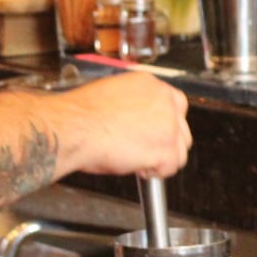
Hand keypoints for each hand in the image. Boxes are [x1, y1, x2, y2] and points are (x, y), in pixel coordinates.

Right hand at [62, 72, 190, 177]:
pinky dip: (155, 172)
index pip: (175, 104)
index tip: (155, 132)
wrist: (75, 129)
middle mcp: (163, 101)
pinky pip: (171, 167)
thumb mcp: (111, 96)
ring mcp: (168, 124)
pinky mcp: (166, 148)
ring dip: (162, 159)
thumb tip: (137, 119)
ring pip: (180, 149)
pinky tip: (138, 167)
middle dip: (165, 142)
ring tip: (138, 159)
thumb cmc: (81, 117)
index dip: (165, 123)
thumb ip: (133, 105)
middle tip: (143, 149)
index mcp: (149, 84)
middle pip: (181, 128)